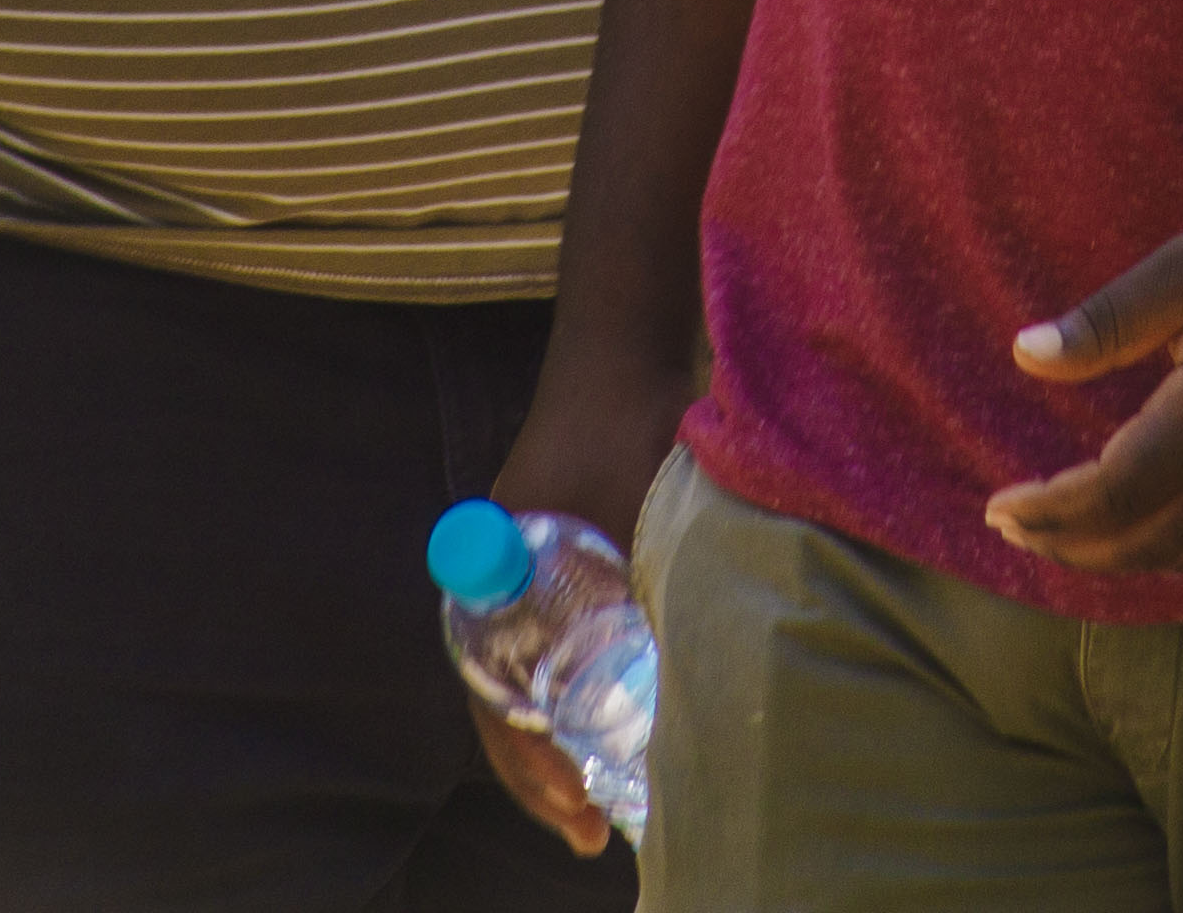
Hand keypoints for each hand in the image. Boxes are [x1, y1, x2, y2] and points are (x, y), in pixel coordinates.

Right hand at [461, 368, 691, 858]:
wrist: (628, 347)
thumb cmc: (628, 425)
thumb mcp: (643, 524)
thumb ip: (651, 595)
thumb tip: (687, 696)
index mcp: (498, 578)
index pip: (495, 701)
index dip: (530, 769)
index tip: (576, 813)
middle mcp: (505, 585)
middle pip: (507, 702)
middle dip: (543, 775)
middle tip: (592, 833)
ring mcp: (535, 575)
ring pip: (532, 682)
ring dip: (561, 743)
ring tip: (603, 807)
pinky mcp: (570, 564)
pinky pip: (558, 650)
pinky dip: (579, 698)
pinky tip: (621, 731)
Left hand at [982, 165, 1182, 576]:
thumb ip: (1107, 322)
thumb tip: (1025, 355)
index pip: (1111, 494)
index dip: (1050, 512)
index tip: (999, 509)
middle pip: (1147, 540)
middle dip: (1074, 545)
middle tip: (1018, 532)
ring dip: (1128, 559)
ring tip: (1077, 540)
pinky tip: (1177, 542)